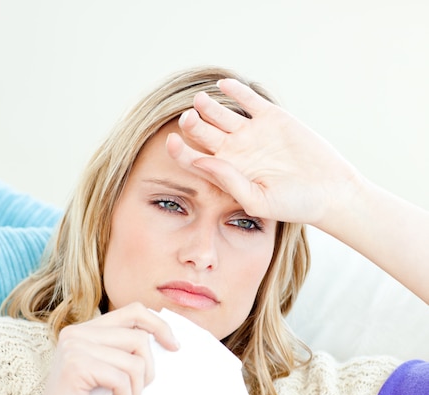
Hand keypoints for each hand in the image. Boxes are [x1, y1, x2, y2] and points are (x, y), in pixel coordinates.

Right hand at [23, 303, 178, 394]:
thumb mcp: (113, 377)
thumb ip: (130, 355)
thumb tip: (171, 343)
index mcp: (86, 331)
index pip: (134, 311)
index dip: (159, 326)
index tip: (174, 347)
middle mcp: (77, 333)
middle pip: (139, 337)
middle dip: (149, 371)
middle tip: (137, 394)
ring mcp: (74, 347)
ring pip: (135, 360)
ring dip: (137, 390)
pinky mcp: (75, 366)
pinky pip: (122, 379)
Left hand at [166, 78, 361, 227]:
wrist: (328, 190)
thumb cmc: (293, 204)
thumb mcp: (258, 199)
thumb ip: (229, 181)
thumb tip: (201, 161)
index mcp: (226, 174)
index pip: (195, 159)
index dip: (180, 151)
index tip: (171, 142)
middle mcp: (234, 152)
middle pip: (203, 132)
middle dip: (192, 124)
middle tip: (188, 119)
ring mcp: (251, 132)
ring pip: (220, 114)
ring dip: (207, 106)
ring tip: (200, 102)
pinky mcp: (270, 117)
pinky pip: (247, 98)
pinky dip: (235, 90)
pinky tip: (223, 85)